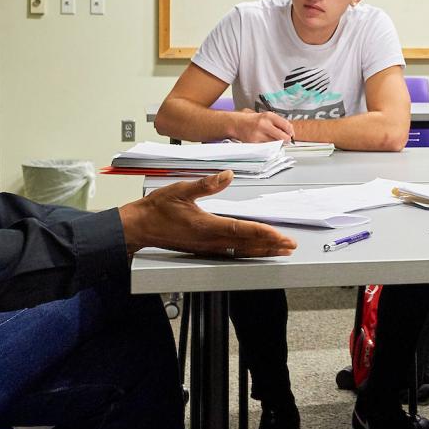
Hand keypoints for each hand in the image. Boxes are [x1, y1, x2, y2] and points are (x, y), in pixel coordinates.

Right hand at [121, 171, 295, 258]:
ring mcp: (207, 248)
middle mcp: (209, 241)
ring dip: (262, 251)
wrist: (138, 227)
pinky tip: (255, 251)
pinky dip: (248, 252)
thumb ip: (206, 184)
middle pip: (247, 245)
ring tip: (279, 251)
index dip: (263, 233)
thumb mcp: (181, 190)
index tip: (280, 235)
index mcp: (206, 226)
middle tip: (290, 246)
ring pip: (241, 252)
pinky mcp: (203, 249)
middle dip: (270, 246)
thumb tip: (227, 175)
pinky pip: (232, 254)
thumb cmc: (157, 209)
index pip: (241, 230)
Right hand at [229, 108, 292, 142]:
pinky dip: (269, 146)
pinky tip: (265, 142)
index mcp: (269, 116)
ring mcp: (258, 134)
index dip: (291, 132)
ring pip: (275, 143)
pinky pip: (267, 147)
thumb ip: (278, 122)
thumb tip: (290, 131)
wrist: (237, 123)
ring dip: (277, 143)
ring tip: (273, 139)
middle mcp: (264, 124)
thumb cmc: (253, 120)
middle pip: (283, 136)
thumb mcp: (266, 116)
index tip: (291, 135)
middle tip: (286, 140)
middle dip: (286, 140)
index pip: (286, 125)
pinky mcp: (254, 142)